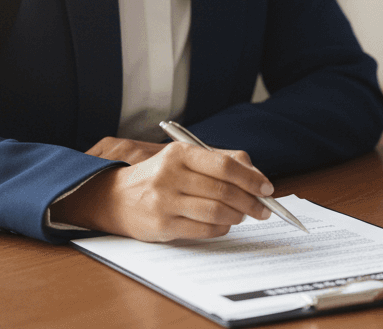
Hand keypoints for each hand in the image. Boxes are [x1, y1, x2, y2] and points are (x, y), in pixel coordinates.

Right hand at [51, 141, 272, 240]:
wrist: (115, 197)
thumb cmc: (160, 177)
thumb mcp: (185, 160)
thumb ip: (221, 162)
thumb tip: (257, 177)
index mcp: (179, 153)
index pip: (226, 165)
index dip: (252, 179)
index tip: (267, 188)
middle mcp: (171, 175)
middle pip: (224, 190)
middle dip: (251, 202)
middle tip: (263, 209)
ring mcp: (164, 201)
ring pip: (216, 211)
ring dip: (237, 216)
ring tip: (242, 216)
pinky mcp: (161, 225)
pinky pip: (203, 230)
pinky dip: (221, 229)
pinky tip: (224, 225)